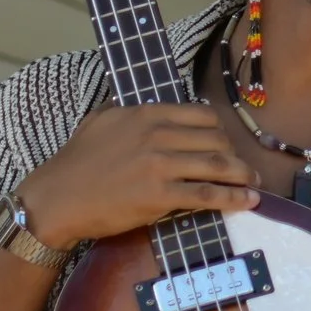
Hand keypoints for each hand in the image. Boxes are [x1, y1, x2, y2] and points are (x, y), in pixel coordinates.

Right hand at [17, 103, 258, 248]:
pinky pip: (209, 194)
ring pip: (219, 166)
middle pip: (217, 140)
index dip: (220, 130)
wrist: (56, 199)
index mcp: (145, 113)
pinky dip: (235, 198)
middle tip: (243, 168)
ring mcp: (160, 165)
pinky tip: (248, 201)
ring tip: (254, 183)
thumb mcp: (101, 122)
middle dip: (235, 154)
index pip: (202, 115)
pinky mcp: (161, 195)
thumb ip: (129, 113)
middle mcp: (157, 135)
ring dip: (244, 176)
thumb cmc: (76, 163)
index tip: (225, 143)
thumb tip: (152, 108)